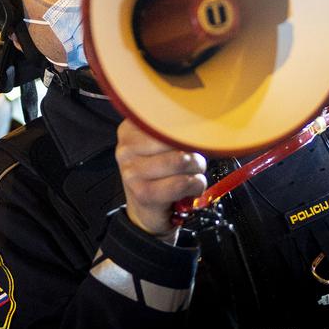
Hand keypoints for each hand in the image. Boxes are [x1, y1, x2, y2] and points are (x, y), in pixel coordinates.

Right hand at [115, 119, 207, 240]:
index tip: (191, 137)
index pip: (165, 117)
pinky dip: (195, 186)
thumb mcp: (161, 146)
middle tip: (190, 162)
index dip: (186, 128)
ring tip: (190, 176)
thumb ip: (174, 132)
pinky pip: (182, 183)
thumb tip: (203, 121)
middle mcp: (126, 148)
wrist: (147, 211)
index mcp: (129, 130)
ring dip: (196, 171)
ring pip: (181, 160)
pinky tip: (189, 189)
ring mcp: (132, 172)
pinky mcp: (143, 193)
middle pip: (175, 137)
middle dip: (193, 151)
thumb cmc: (160, 175)